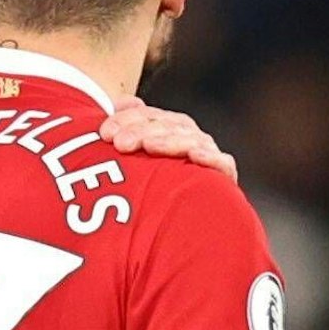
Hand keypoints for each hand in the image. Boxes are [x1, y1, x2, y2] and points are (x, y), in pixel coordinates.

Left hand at [102, 95, 237, 180]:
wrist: (178, 226)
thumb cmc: (146, 191)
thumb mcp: (129, 161)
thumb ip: (127, 128)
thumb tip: (125, 102)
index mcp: (167, 128)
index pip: (148, 115)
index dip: (126, 119)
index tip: (104, 133)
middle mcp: (188, 137)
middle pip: (167, 126)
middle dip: (142, 131)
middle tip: (120, 144)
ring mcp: (207, 153)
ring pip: (191, 140)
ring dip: (170, 141)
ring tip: (150, 146)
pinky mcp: (224, 176)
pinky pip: (222, 164)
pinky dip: (210, 157)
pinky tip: (195, 155)